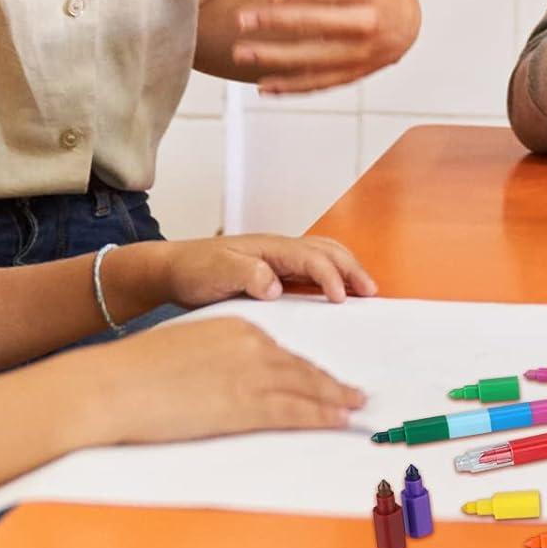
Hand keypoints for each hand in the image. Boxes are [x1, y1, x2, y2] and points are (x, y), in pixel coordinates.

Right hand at [70, 317, 365, 447]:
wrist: (115, 384)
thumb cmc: (138, 370)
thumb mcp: (192, 344)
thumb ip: (221, 354)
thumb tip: (233, 375)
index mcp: (239, 327)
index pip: (283, 351)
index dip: (306, 368)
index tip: (323, 377)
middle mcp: (253, 345)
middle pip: (301, 367)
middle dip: (330, 382)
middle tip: (354, 393)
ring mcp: (251, 374)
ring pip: (304, 387)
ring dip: (333, 399)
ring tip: (352, 406)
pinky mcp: (244, 404)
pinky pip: (293, 410)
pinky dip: (319, 415)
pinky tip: (335, 419)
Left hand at [150, 234, 377, 307]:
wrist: (174, 268)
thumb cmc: (193, 270)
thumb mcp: (215, 273)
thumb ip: (246, 275)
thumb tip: (276, 285)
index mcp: (271, 248)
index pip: (313, 258)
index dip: (331, 277)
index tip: (342, 299)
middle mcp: (281, 248)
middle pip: (329, 251)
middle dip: (353, 269)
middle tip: (372, 292)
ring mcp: (280, 257)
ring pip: (325, 255)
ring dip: (348, 268)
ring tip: (365, 289)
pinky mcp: (277, 270)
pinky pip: (314, 267)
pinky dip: (334, 274)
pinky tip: (337, 291)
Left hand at [237, 0, 421, 93]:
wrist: (410, 22)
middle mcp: (368, 22)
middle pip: (318, 23)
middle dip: (277, 22)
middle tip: (241, 20)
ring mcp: (361, 52)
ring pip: (315, 58)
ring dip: (276, 58)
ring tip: (241, 53)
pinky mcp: (354, 74)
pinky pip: (320, 83)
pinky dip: (292, 87)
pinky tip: (264, 86)